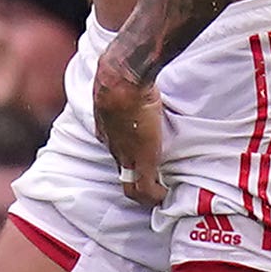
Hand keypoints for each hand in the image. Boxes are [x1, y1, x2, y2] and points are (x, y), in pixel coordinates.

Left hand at [94, 57, 168, 208]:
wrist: (123, 78)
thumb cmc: (122, 76)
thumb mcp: (118, 86)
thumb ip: (124, 88)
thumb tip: (134, 74)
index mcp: (107, 130)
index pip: (117, 150)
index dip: (129, 158)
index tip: (142, 163)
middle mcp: (113, 145)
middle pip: (121, 170)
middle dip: (135, 180)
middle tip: (153, 186)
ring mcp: (125, 154)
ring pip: (129, 184)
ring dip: (144, 192)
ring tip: (158, 195)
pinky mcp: (141, 158)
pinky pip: (143, 188)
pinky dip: (153, 196)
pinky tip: (163, 197)